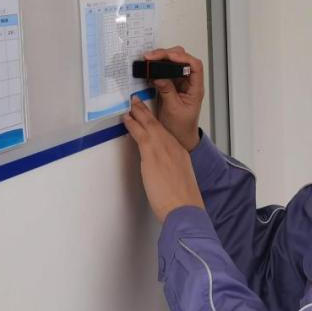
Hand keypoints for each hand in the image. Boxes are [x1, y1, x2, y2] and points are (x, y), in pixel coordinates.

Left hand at [121, 94, 205, 223]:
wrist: (184, 208)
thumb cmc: (182, 200)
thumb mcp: (180, 182)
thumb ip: (171, 173)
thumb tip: (163, 175)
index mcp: (181, 154)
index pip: (166, 134)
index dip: (157, 123)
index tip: (151, 117)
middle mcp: (173, 148)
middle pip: (158, 125)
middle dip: (147, 112)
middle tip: (138, 102)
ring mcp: (163, 149)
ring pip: (149, 125)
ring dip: (139, 113)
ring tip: (131, 105)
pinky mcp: (152, 155)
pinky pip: (140, 134)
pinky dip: (133, 124)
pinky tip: (127, 119)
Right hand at [143, 46, 203, 150]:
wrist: (180, 137)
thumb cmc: (181, 127)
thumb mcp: (173, 110)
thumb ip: (167, 91)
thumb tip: (158, 76)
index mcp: (195, 88)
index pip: (194, 65)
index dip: (182, 57)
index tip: (166, 56)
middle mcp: (189, 82)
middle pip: (183, 59)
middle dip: (167, 54)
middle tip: (151, 57)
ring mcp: (180, 82)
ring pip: (172, 63)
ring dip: (160, 59)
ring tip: (147, 61)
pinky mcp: (171, 84)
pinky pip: (164, 71)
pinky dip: (155, 68)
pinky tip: (147, 70)